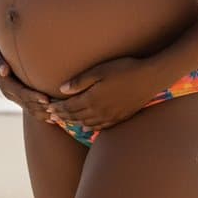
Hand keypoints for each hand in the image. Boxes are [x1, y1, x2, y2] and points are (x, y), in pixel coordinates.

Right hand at [0, 32, 49, 122]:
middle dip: (42, 107)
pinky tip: (55, 119)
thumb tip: (4, 71)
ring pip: (31, 110)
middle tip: (58, 109)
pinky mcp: (22, 98)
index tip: (46, 99)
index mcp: (5, 84)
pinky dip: (43, 115)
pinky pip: (33, 110)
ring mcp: (16, 98)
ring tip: (59, 116)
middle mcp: (10, 94)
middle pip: (28, 104)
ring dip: (44, 114)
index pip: (21, 93)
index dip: (33, 97)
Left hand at [45, 56, 161, 132]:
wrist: (149, 78)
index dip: (58, 108)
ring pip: (86, 124)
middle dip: (62, 116)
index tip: (49, 107)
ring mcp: (110, 117)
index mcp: (92, 99)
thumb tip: (62, 89)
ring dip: (74, 123)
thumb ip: (80, 81)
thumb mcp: (99, 71)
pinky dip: (89, 127)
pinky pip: (100, 127)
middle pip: (76, 117)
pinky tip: (86, 127)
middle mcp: (99, 112)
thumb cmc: (124, 69)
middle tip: (51, 116)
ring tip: (65, 121)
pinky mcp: (119, 118)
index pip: (69, 107)